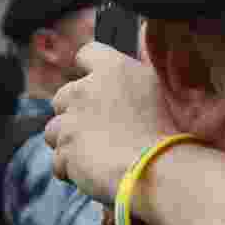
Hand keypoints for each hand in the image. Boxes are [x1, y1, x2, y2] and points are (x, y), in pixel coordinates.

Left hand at [45, 42, 178, 204]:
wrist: (161, 167)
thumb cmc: (170, 130)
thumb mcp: (160, 89)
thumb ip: (136, 74)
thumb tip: (130, 61)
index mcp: (114, 69)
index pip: (87, 53)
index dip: (90, 70)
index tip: (99, 87)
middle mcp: (86, 90)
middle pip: (63, 96)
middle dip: (75, 113)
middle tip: (101, 130)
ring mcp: (71, 121)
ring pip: (54, 130)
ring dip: (70, 142)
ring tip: (99, 155)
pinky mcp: (65, 150)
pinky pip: (59, 161)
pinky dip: (73, 169)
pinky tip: (97, 171)